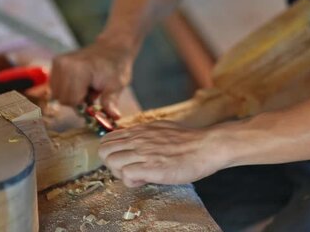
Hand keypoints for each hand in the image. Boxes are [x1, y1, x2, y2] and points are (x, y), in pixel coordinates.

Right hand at [50, 39, 134, 119]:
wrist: (112, 49)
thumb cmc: (115, 67)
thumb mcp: (116, 86)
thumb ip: (110, 102)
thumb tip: (114, 116)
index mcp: (78, 70)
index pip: (71, 101)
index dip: (83, 104)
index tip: (94, 98)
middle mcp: (64, 64)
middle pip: (62, 99)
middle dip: (76, 100)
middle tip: (90, 92)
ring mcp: (58, 62)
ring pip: (57, 94)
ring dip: (70, 95)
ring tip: (85, 86)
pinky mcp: (56, 62)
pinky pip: (55, 86)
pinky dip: (66, 88)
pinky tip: (78, 82)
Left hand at [98, 121, 223, 186]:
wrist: (206, 146)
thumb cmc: (188, 141)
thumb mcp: (160, 128)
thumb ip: (145, 134)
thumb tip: (136, 140)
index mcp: (139, 131)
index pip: (107, 140)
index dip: (111, 153)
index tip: (123, 160)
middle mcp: (137, 139)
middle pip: (104, 152)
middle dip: (111, 164)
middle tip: (126, 170)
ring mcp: (143, 153)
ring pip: (112, 162)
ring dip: (120, 173)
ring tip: (137, 176)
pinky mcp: (151, 167)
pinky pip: (126, 175)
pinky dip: (132, 181)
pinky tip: (145, 180)